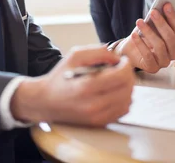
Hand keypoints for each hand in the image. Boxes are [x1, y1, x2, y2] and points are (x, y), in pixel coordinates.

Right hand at [11, 45, 134, 126]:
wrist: (46, 102)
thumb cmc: (60, 78)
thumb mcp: (74, 56)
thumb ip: (98, 51)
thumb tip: (117, 58)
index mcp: (86, 86)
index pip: (121, 75)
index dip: (126, 65)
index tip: (123, 60)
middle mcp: (93, 105)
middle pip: (127, 88)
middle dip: (128, 75)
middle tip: (121, 68)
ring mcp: (98, 117)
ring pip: (128, 100)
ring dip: (127, 87)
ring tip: (117, 80)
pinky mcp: (100, 123)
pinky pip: (123, 110)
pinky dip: (124, 99)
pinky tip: (115, 91)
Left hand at [115, 3, 174, 72]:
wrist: (131, 49)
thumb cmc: (146, 35)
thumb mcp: (156, 25)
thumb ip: (169, 19)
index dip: (173, 18)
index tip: (166, 5)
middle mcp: (173, 53)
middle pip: (171, 38)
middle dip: (161, 23)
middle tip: (153, 12)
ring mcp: (164, 62)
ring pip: (160, 46)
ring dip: (149, 32)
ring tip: (139, 22)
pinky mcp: (153, 68)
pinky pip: (148, 56)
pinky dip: (141, 44)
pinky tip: (134, 35)